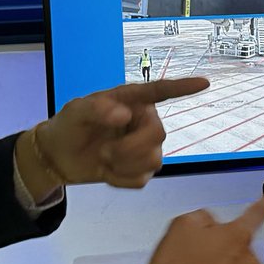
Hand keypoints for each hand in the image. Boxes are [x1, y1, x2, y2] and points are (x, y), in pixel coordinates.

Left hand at [18, 76, 208, 197]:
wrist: (60, 155)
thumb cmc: (70, 125)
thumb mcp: (76, 111)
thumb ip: (97, 108)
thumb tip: (124, 115)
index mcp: (133, 100)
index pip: (161, 92)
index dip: (183, 88)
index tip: (203, 83)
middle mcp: (145, 121)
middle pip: (158, 136)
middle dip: (130, 149)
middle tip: (105, 152)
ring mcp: (146, 146)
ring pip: (153, 161)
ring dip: (123, 165)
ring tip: (104, 158)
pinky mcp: (141, 169)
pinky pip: (142, 180)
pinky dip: (120, 180)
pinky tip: (107, 170)